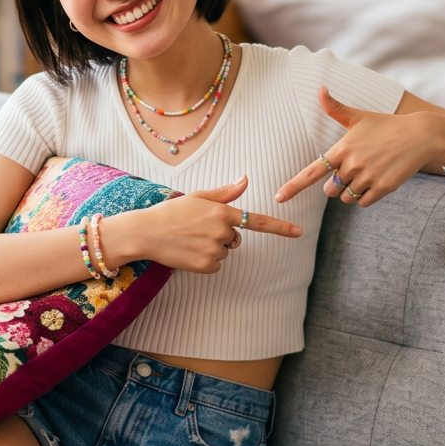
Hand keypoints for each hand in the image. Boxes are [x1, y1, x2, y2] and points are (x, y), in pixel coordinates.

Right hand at [103, 176, 301, 273]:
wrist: (146, 232)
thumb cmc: (171, 212)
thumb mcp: (198, 197)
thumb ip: (225, 192)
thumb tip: (245, 180)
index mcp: (221, 211)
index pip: (256, 220)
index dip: (279, 227)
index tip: (298, 232)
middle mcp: (221, 231)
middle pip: (236, 239)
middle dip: (222, 236)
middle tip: (197, 230)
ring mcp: (213, 249)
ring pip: (225, 253)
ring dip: (212, 249)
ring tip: (190, 240)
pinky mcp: (205, 265)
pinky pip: (216, 266)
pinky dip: (205, 262)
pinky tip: (189, 252)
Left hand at [275, 88, 444, 207]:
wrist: (420, 135)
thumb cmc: (386, 125)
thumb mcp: (360, 116)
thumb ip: (336, 108)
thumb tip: (320, 89)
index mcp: (342, 148)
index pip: (312, 172)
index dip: (293, 186)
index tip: (278, 198)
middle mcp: (352, 165)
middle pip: (329, 190)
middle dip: (336, 185)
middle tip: (352, 171)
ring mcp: (368, 177)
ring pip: (347, 198)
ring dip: (352, 191)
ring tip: (367, 173)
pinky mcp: (383, 188)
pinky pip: (363, 203)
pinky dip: (367, 197)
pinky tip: (377, 181)